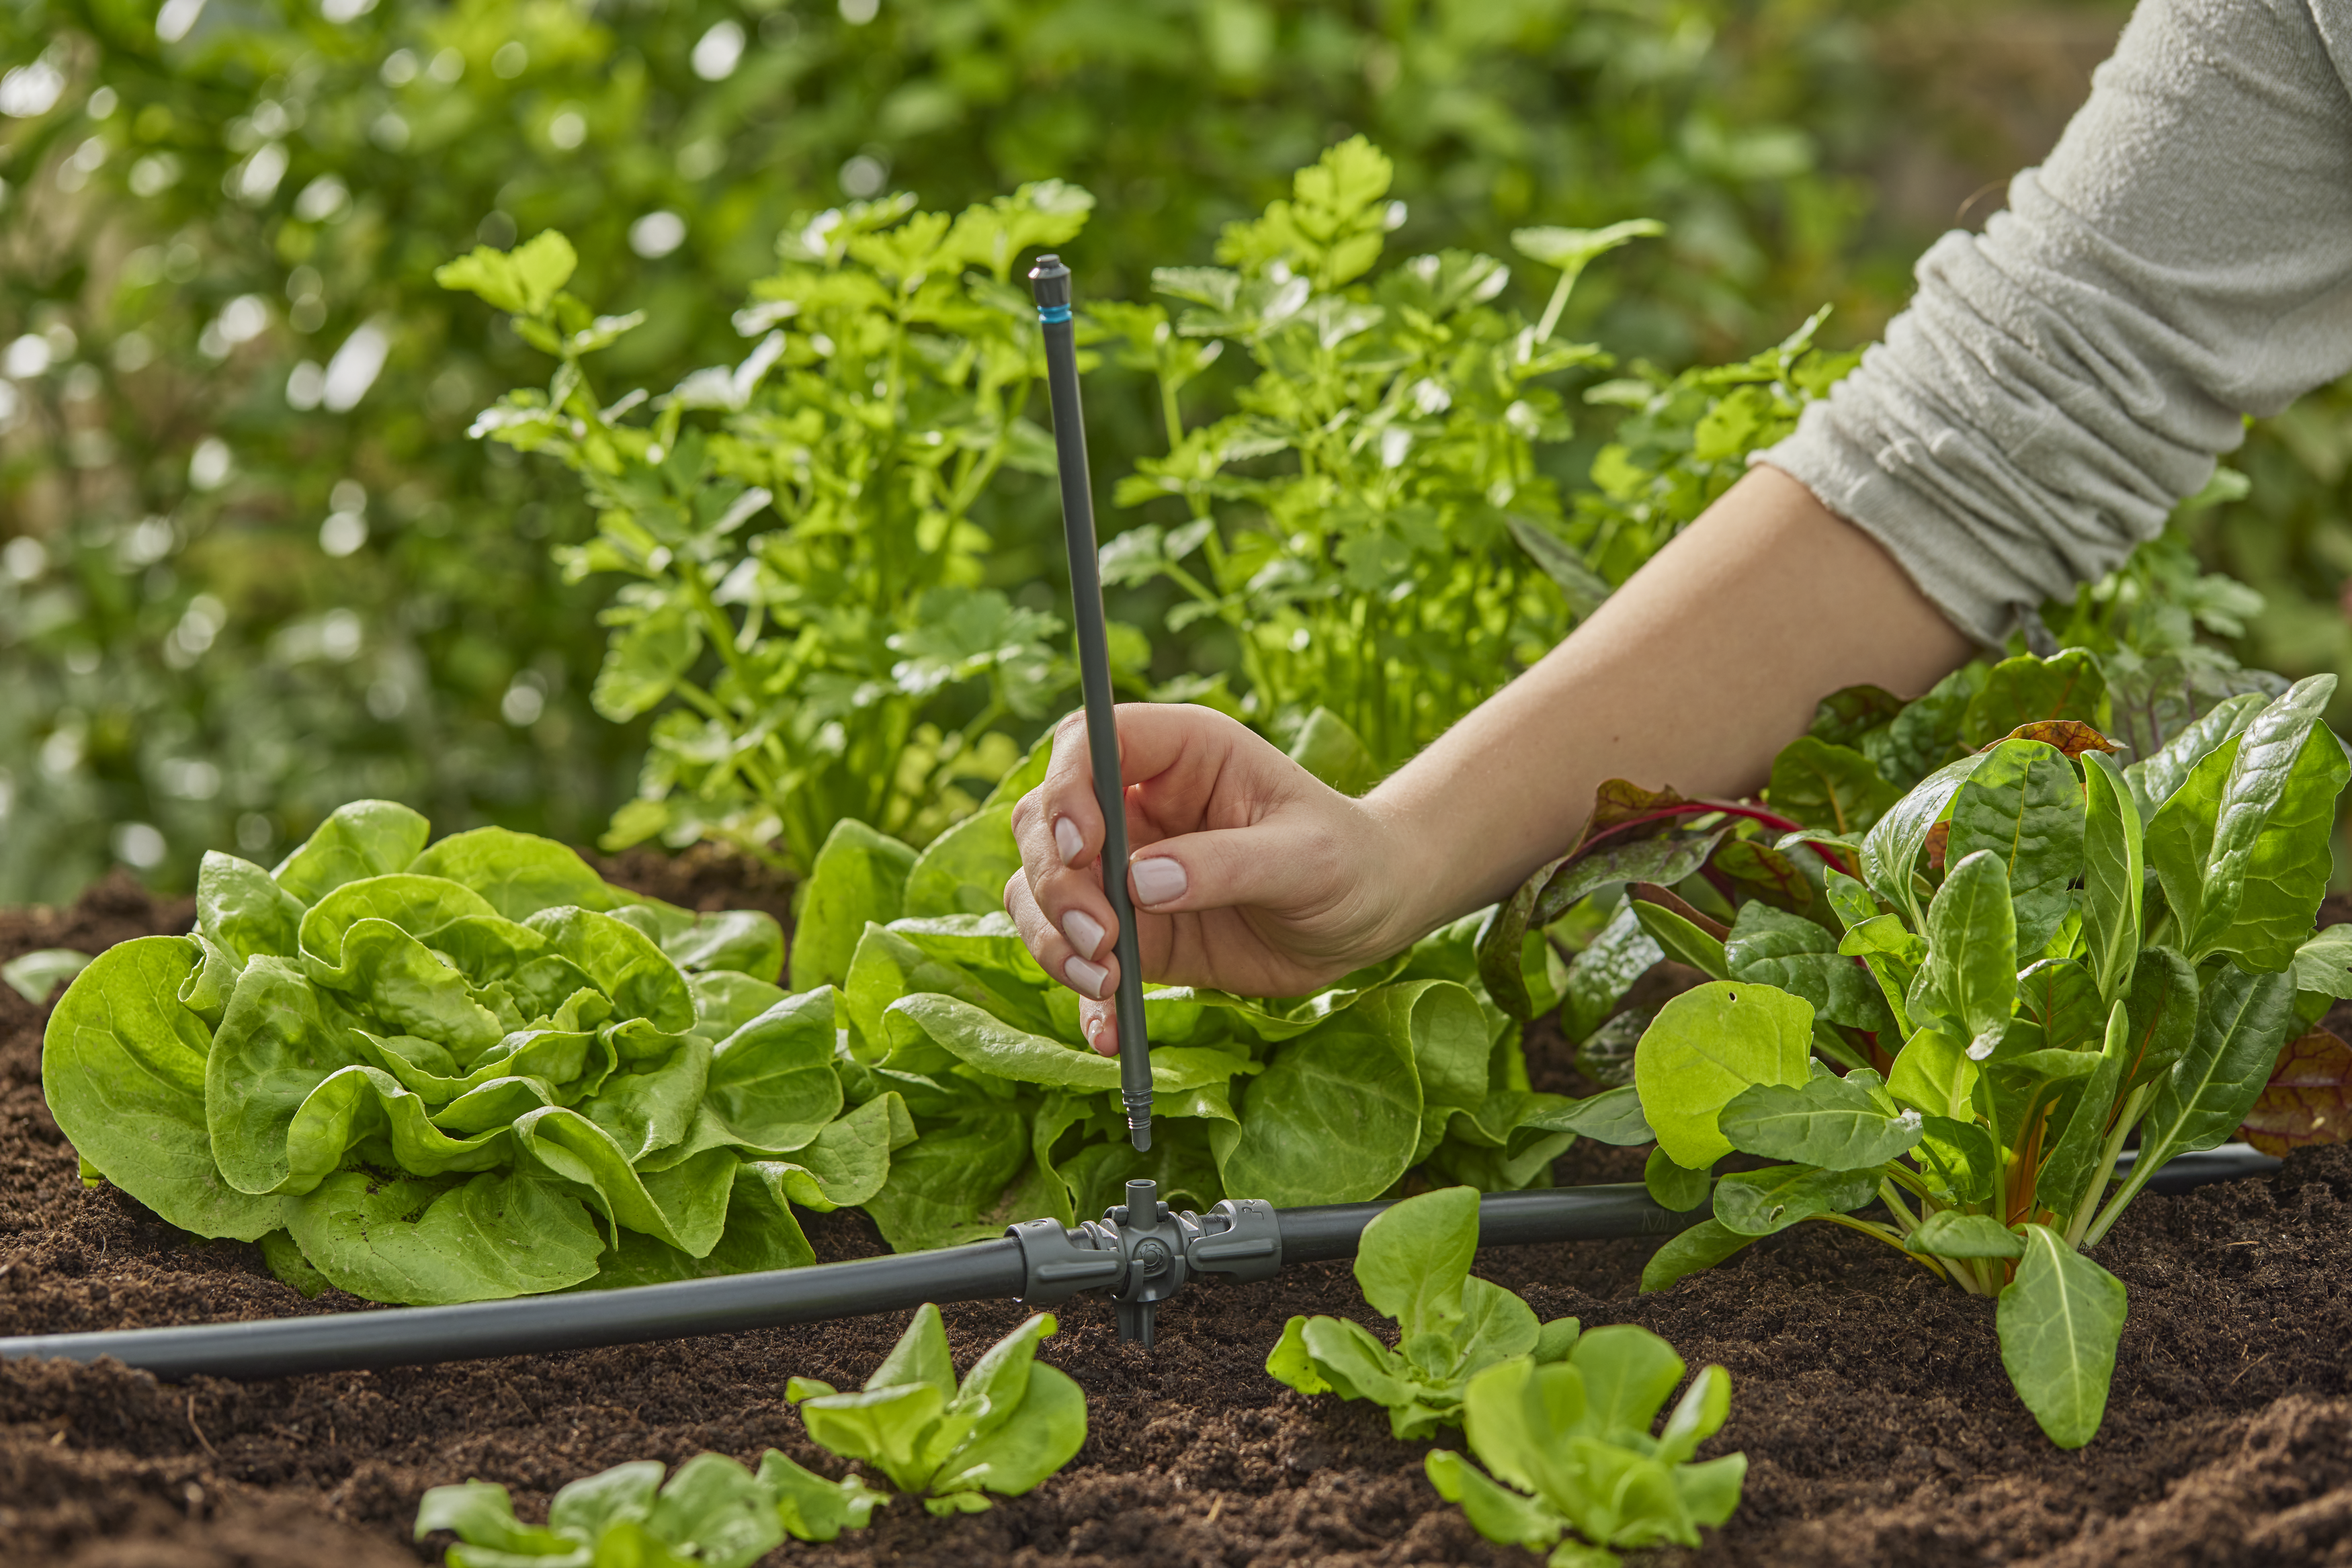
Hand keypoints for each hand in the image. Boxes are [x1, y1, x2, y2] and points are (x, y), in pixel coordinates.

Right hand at [1004, 704, 1417, 1053]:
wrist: (1366, 917)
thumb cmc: (1347, 861)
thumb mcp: (1304, 857)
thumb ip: (1226, 864)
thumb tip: (1140, 882)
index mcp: (1180, 755)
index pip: (1088, 742)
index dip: (1066, 787)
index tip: (1083, 848)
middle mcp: (1138, 804)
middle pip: (1045, 823)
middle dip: (1056, 883)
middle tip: (1102, 938)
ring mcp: (1126, 869)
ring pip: (1041, 890)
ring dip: (1053, 938)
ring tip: (1105, 983)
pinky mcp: (1132, 931)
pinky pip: (1076, 956)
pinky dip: (1081, 996)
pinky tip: (1106, 1032)